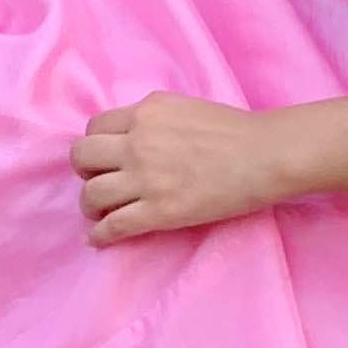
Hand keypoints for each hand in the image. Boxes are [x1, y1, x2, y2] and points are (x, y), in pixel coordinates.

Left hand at [73, 91, 276, 243]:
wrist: (265, 155)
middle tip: (97, 181)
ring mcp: (147, 177)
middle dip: (84, 172)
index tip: (102, 157)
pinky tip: (98, 239)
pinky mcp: (159, 211)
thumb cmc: (235, 130)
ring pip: (91, 194)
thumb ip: (153, 119)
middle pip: (83, 157)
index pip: (95, 127)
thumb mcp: (184, 107)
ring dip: (90, 206)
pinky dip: (100, 235)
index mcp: (146, 112)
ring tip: (99, 213)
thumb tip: (133, 136)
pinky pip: (113, 225)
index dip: (95, 144)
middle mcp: (138, 141)